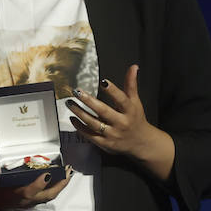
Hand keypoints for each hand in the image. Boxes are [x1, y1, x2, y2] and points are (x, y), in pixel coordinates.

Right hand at [0, 164, 71, 210]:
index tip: (48, 172)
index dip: (39, 183)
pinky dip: (54, 188)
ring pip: (48, 197)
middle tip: (68, 171)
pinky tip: (58, 179)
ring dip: (60, 186)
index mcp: (13, 195)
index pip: (29, 191)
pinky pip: (46, 196)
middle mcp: (23, 201)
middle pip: (46, 196)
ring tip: (68, 174)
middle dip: (59, 185)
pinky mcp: (29, 200)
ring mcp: (27, 202)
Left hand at [65, 64, 174, 178]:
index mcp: (130, 111)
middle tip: (77, 92)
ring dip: (80, 113)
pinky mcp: (105, 143)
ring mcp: (112, 134)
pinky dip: (79, 127)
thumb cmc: (136, 119)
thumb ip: (131, 84)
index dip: (113, 91)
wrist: (141, 142)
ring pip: (93, 123)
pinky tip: (72, 118)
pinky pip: (89, 135)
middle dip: (89, 101)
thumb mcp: (135, 102)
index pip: (121, 99)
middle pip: (103, 111)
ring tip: (70, 103)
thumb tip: (133, 67)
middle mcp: (121, 123)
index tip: (103, 82)